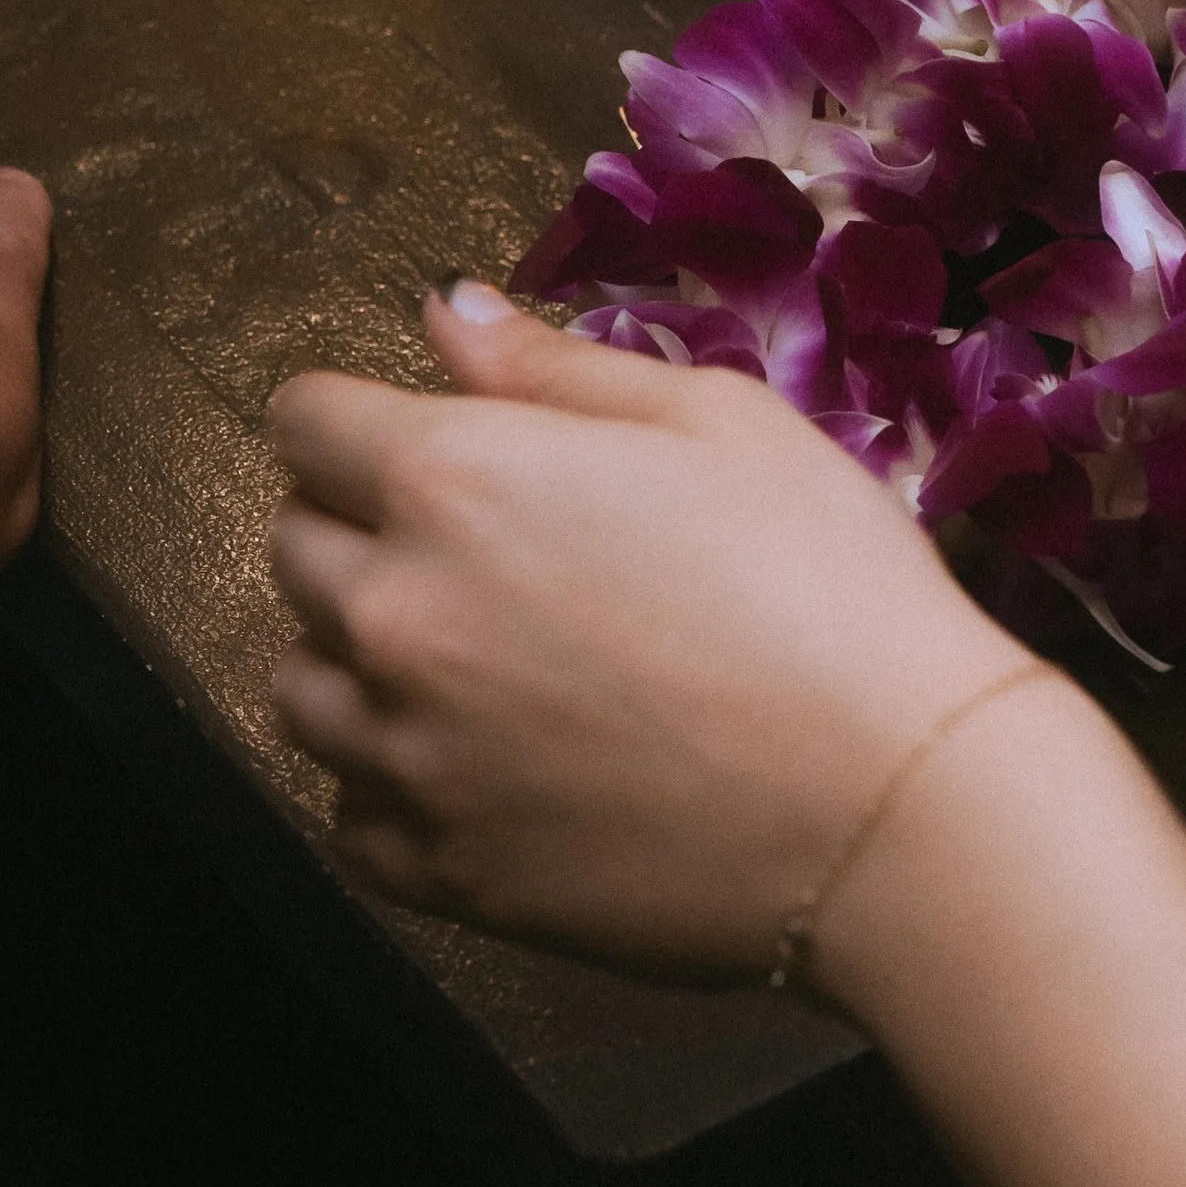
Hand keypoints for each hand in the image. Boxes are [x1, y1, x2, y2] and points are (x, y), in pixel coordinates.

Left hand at [267, 286, 1025, 977]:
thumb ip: (555, 367)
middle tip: (485, 543)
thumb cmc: (827, 587)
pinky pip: (352, 813)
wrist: (893, 806)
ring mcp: (408, 755)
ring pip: (303, 686)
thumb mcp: (717, 420)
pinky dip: (395, 781)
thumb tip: (446, 315)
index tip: (420, 435)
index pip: (306, 421)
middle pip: (292, 547)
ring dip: (363, 657)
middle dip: (360, 525)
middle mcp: (398, 614)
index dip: (359, 417)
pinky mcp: (443, 872)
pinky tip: (492, 760)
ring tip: (486, 656)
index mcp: (455, 480)